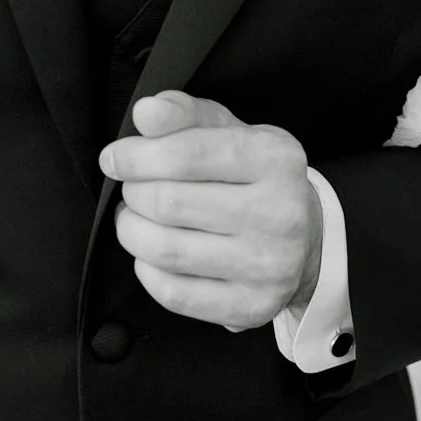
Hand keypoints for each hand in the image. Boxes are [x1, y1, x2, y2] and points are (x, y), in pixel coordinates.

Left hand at [100, 92, 322, 330]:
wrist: (306, 240)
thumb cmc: (253, 178)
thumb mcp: (228, 132)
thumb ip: (184, 114)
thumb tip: (145, 113)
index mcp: (275, 159)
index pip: (185, 154)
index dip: (136, 156)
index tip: (114, 159)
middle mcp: (279, 214)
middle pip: (167, 203)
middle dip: (134, 194)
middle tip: (133, 191)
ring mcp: (268, 266)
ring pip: (165, 250)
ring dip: (132, 231)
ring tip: (136, 219)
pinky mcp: (251, 307)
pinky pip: (172, 293)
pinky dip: (147, 270)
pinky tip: (153, 255)